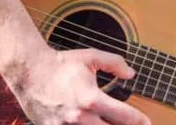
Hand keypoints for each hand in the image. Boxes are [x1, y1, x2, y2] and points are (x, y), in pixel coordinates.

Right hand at [6, 47, 150, 124]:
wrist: (29, 72)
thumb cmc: (60, 65)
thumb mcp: (91, 57)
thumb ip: (115, 63)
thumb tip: (131, 74)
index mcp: (91, 99)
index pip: (123, 116)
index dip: (138, 120)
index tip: (146, 122)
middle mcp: (80, 117)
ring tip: (111, 123)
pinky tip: (92, 123)